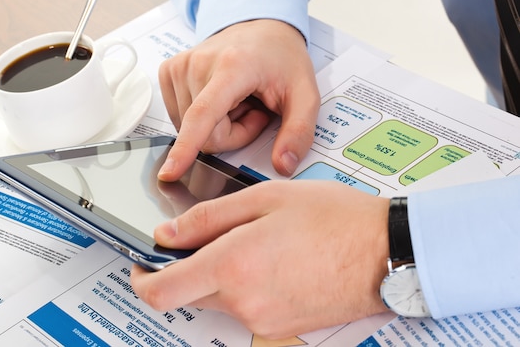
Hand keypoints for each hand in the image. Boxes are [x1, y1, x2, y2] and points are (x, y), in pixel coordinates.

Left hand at [131, 181, 390, 338]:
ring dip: (222, 273)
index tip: (142, 261)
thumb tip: (167, 233)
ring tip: (257, 241)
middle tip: (213, 235)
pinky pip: (245, 307)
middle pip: (188, 293)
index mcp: (232, 265)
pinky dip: (246, 285)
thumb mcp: (264, 198)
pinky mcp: (280, 327)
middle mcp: (243, 301)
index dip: (140, 278)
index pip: (161, 291)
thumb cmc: (334, 218)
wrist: (386, 252)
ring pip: (218, 298)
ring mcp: (263, 320)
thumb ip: (208, 217)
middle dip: (189, 266)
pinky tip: (274, 259)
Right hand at [157, 19, 318, 180]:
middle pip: (205, 133)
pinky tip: (221, 96)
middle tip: (254, 108)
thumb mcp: (306, 95)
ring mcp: (180, 66)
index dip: (187, 147)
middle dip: (233, 133)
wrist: (262, 27)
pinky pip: (181, 118)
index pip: (203, 115)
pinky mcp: (169, 71)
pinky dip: (203, 116)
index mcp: (233, 66)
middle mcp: (199, 63)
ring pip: (191, 129)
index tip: (169, 171)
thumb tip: (283, 165)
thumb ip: (299, 132)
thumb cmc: (281, 57)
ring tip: (238, 99)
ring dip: (218, 124)